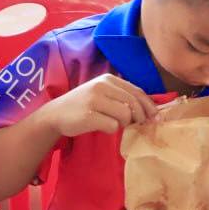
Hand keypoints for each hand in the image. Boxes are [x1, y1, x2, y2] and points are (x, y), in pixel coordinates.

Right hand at [37, 74, 155, 138]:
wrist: (55, 114)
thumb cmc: (83, 106)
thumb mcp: (102, 94)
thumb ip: (122, 96)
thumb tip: (150, 111)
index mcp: (108, 79)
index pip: (137, 91)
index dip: (148, 106)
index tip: (153, 117)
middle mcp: (102, 86)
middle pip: (133, 103)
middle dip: (139, 117)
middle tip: (136, 125)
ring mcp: (94, 100)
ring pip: (125, 114)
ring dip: (124, 124)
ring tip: (113, 124)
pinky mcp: (89, 115)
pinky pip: (112, 126)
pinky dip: (111, 130)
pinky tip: (102, 127)